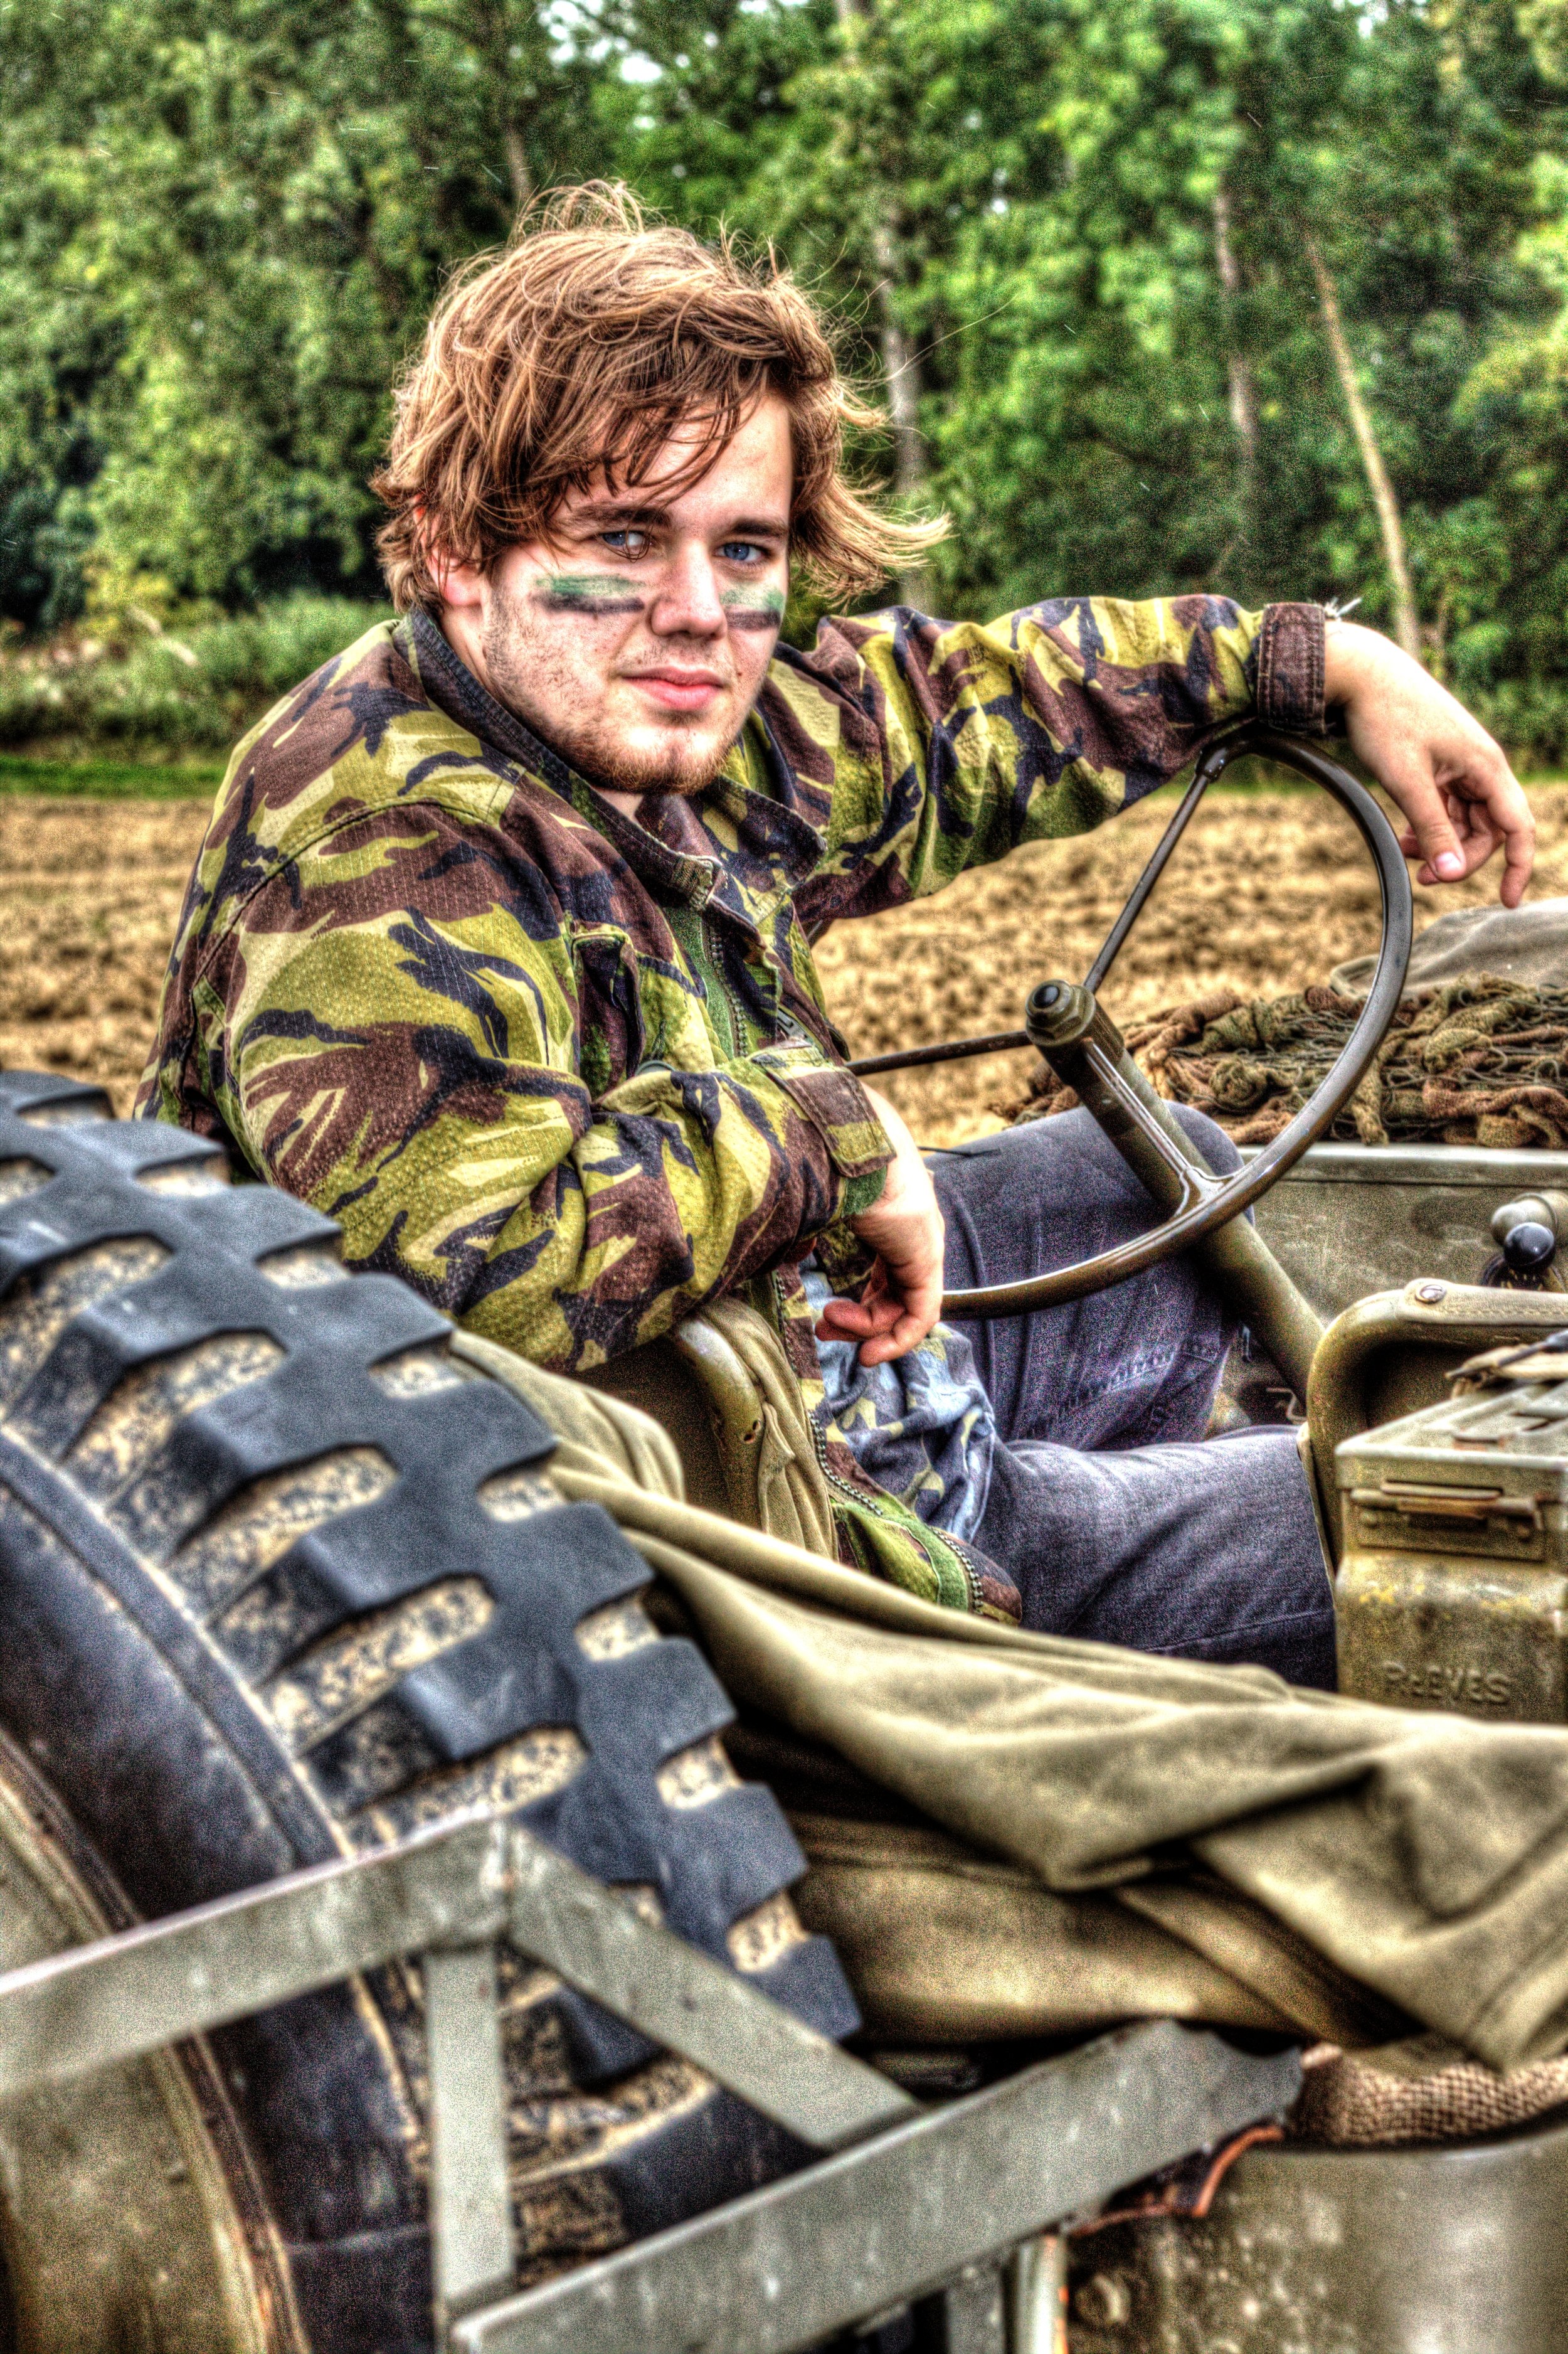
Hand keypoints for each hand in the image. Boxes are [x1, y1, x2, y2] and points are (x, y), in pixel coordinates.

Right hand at [815, 1087, 945, 1365]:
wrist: (840, 1144)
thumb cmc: (818, 1161)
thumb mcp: (808, 1205)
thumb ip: (804, 1232)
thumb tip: (794, 1254)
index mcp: (889, 1213)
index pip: (887, 1271)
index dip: (862, 1302)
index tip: (827, 1316)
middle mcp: (911, 1230)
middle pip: (895, 1291)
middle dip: (861, 1320)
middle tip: (824, 1328)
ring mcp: (922, 1244)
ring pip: (905, 1305)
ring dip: (866, 1327)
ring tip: (828, 1323)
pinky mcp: (926, 1259)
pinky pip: (921, 1313)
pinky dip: (898, 1337)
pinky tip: (868, 1349)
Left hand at [1323, 620, 1533, 907]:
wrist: (1360, 675)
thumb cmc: (1385, 719)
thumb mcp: (1407, 781)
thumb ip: (1432, 829)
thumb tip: (1452, 873)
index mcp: (1486, 766)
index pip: (1518, 825)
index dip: (1517, 865)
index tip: (1506, 901)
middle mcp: (1481, 766)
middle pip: (1488, 830)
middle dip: (1460, 858)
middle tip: (1424, 878)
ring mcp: (1460, 765)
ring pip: (1463, 821)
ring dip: (1439, 844)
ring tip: (1404, 849)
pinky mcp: (1439, 765)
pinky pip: (1445, 807)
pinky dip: (1427, 826)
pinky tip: (1403, 835)